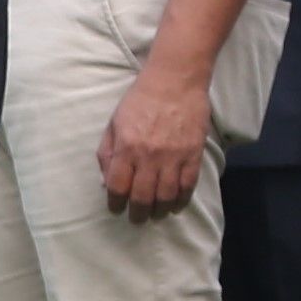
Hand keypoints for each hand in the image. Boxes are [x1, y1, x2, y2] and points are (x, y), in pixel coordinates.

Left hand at [96, 61, 210, 221]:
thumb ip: (108, 151)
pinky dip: (182, 199)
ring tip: (156, 214)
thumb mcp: (114, 123)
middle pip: (142, 196)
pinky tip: (176, 204)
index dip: (115, 203)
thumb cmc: (139, 100)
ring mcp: (174, 156)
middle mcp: (149, 156)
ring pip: (167, 195)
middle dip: (138, 212)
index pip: (118, 186)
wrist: (175, 81)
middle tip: (136, 219)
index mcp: (126, 148)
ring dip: (160, 209)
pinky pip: (189, 184)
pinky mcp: (194, 154)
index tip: (115, 209)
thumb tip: (106, 178)